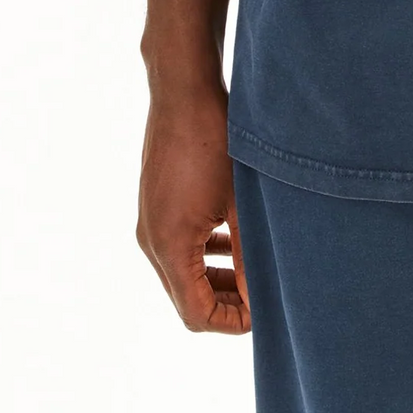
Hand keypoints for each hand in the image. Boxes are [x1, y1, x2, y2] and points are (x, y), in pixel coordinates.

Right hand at [137, 87, 250, 332]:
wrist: (183, 90)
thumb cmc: (214, 140)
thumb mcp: (240, 201)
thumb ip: (249, 255)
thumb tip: (261, 297)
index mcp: (170, 246)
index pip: (195, 313)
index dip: (230, 322)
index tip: (263, 313)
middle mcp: (151, 241)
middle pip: (185, 298)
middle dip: (224, 303)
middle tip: (262, 296)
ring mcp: (150, 222)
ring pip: (181, 273)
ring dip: (213, 280)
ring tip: (250, 273)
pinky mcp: (155, 205)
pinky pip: (176, 247)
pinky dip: (202, 255)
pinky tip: (230, 241)